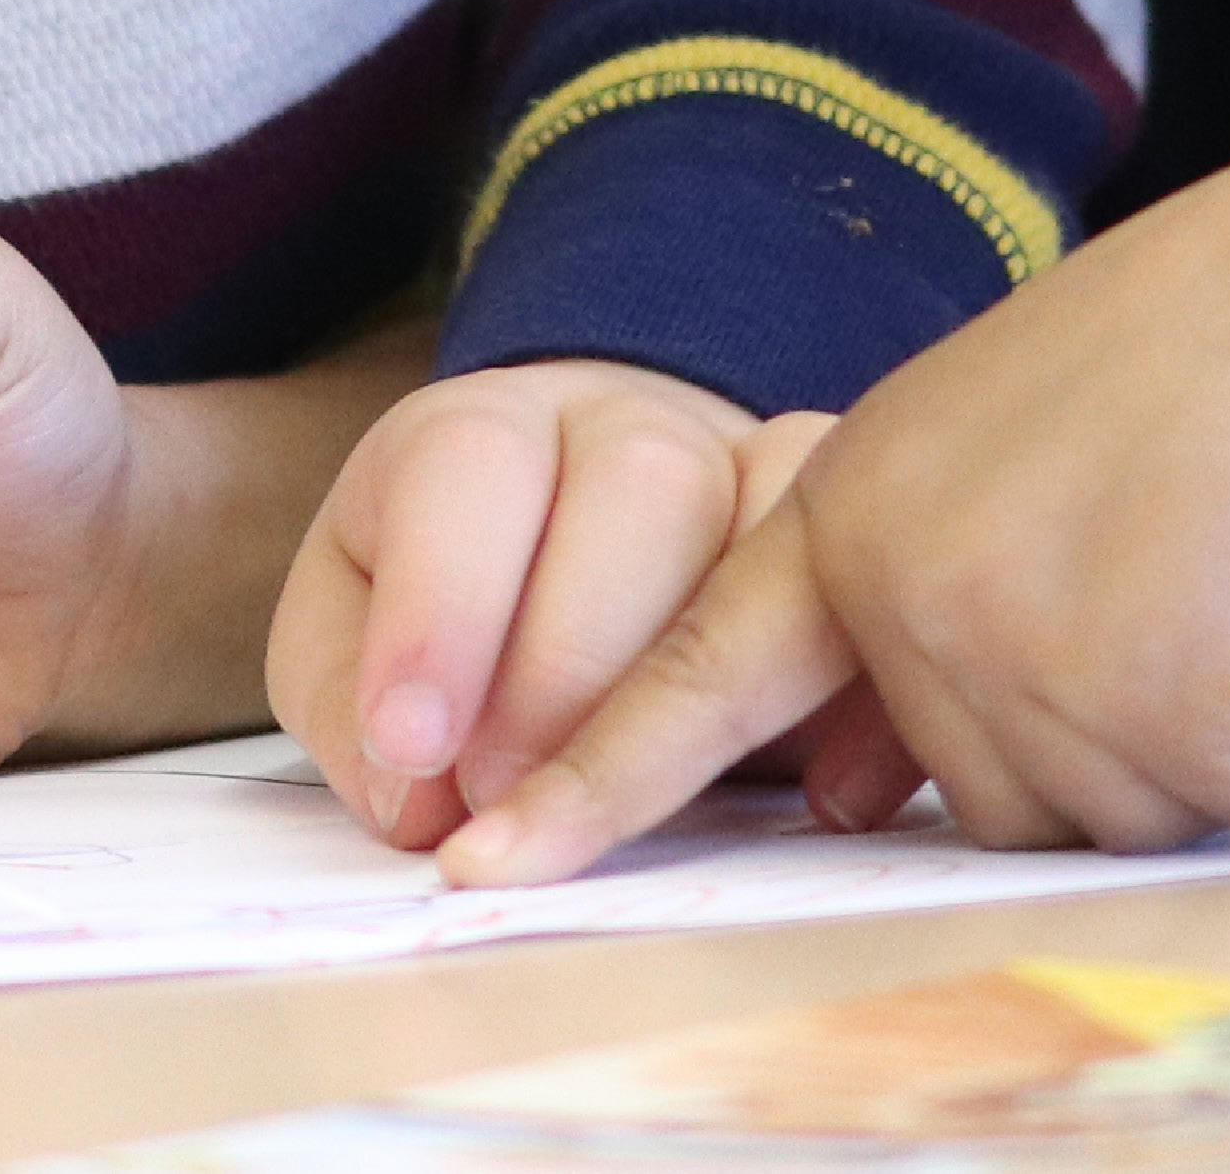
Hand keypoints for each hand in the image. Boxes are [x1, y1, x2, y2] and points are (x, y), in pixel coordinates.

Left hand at [265, 359, 817, 851]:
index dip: (442, 608)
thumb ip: (353, 711)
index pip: (470, 464)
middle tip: (508, 794)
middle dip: (572, 664)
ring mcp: (756, 470)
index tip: (416, 748)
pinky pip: (878, 580)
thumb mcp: (351, 640)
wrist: (581, 533)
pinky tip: (809, 795)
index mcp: (489, 432)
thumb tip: (418, 801)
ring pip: (772, 523)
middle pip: (642, 485)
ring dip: (702, 685)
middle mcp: (634, 425)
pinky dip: (853, 690)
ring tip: (633, 805)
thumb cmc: (456, 605)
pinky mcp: (849, 543)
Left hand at [441, 122, 1229, 879]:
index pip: (699, 663)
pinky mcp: (1149, 701)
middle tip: (1199, 559)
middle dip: (1117, 723)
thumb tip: (849, 793)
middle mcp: (910, 575)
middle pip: (980, 794)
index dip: (598, 774)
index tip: (483, 862)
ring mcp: (1019, 643)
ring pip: (1104, 817)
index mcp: (863, 495)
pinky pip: (1226, 802)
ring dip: (1208, 727)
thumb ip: (923, 593)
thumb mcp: (1027, 443)